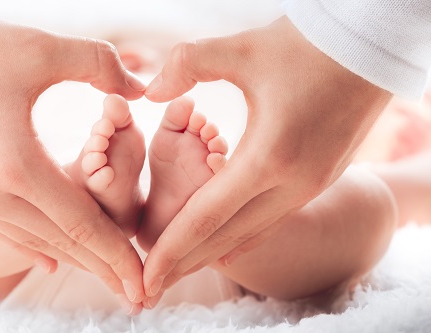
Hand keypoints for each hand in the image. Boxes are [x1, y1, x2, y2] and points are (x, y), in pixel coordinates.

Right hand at [0, 14, 148, 303]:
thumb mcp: (41, 50)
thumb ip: (100, 66)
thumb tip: (140, 86)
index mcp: (18, 167)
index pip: (82, 227)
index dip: (119, 257)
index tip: (146, 284)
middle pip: (61, 245)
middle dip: (103, 269)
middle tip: (138, 294)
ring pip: (30, 240)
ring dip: (71, 259)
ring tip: (103, 273)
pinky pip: (0, 230)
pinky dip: (32, 246)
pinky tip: (50, 260)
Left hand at [141, 16, 391, 298]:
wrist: (371, 48)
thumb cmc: (305, 44)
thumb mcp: (241, 48)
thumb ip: (186, 65)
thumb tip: (150, 91)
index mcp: (269, 158)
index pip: (207, 217)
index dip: (171, 248)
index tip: (143, 274)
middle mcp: (293, 183)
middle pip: (226, 238)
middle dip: (184, 264)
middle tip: (147, 288)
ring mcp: (310, 186)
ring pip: (250, 233)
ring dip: (209, 252)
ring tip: (172, 270)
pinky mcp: (318, 180)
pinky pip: (269, 219)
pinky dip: (236, 234)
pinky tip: (215, 245)